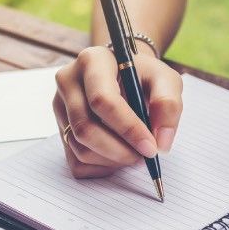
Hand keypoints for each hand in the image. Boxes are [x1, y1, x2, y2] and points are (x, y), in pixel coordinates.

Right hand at [53, 46, 182, 177]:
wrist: (125, 77)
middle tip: (144, 157)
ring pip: (80, 149)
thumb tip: (161, 143)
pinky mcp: (60, 129)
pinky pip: (76, 162)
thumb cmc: (143, 77)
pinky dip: (102, 168)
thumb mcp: (165, 80)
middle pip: (85, 128)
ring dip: (113, 161)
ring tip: (135, 153)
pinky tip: (119, 156)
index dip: (128, 128)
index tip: (150, 148)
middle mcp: (68, 82)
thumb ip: (169, 105)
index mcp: (92, 61)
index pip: (102, 100)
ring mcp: (60, 107)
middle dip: (119, 151)